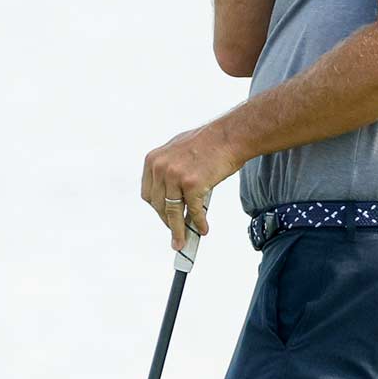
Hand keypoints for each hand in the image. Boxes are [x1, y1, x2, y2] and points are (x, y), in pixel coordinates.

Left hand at [141, 123, 245, 251]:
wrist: (229, 136)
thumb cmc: (207, 142)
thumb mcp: (176, 150)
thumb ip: (168, 170)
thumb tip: (169, 195)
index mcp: (153, 160)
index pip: (149, 194)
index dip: (157, 209)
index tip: (164, 217)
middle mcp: (161, 168)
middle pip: (158, 206)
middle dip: (167, 221)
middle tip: (175, 233)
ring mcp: (175, 176)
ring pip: (173, 212)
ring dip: (178, 231)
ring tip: (182, 242)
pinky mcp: (192, 185)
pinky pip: (194, 211)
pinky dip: (199, 223)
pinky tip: (203, 229)